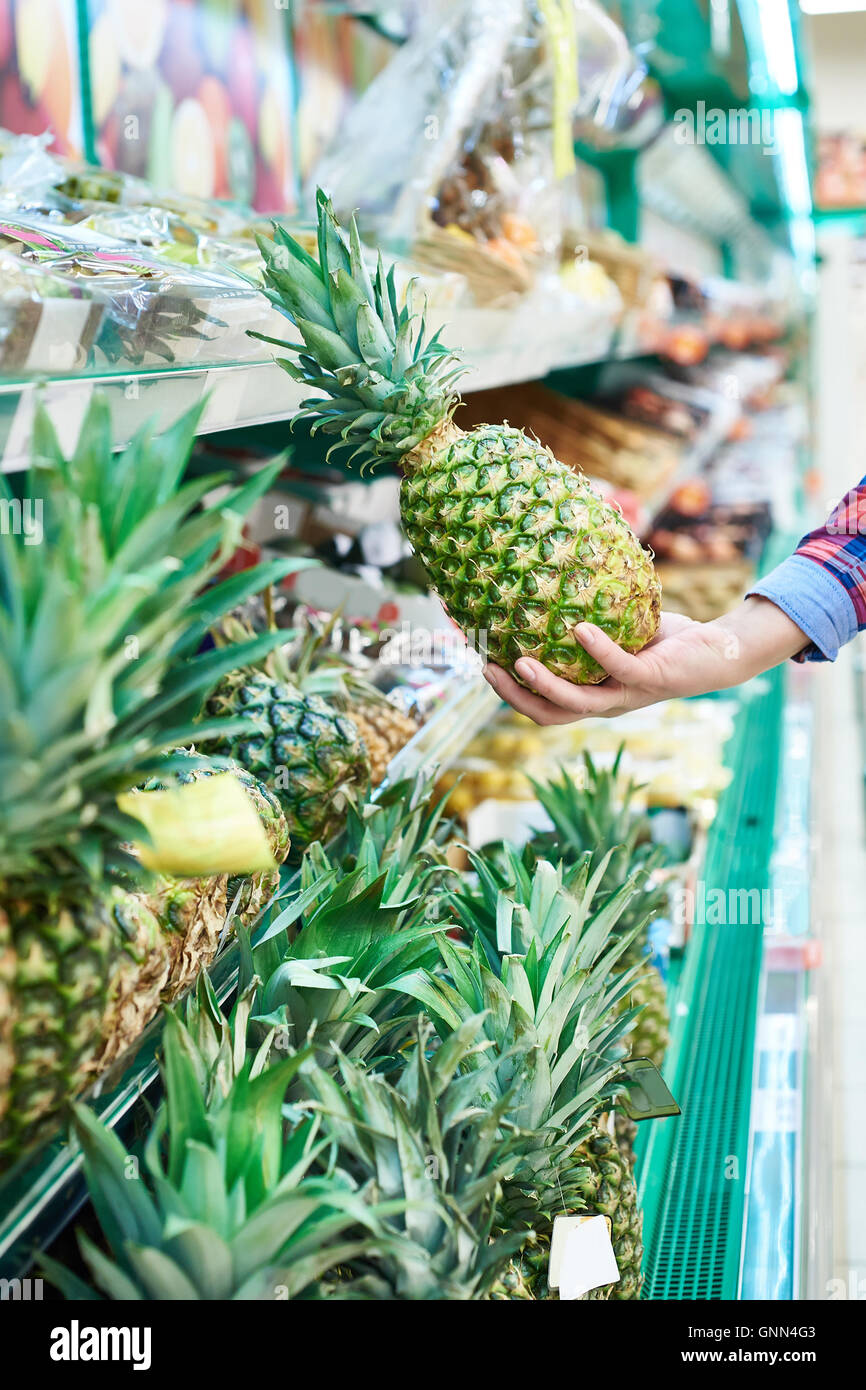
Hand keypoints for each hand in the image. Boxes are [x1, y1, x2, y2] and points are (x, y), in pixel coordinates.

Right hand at [482, 599, 807, 724]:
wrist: (719, 651)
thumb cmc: (667, 638)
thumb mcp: (620, 627)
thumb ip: (590, 615)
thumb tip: (553, 575)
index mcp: (592, 694)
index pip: (540, 702)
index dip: (507, 690)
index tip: (479, 660)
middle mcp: (605, 702)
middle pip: (548, 714)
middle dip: (513, 696)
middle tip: (486, 668)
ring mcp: (626, 695)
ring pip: (576, 704)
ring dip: (544, 686)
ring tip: (518, 662)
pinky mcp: (650, 680)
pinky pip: (618, 667)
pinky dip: (596, 649)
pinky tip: (579, 628)